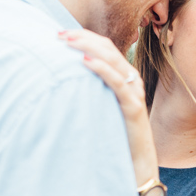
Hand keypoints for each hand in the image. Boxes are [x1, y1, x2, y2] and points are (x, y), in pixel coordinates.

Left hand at [58, 29, 158, 185]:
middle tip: (59, 34)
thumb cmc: (115, 135)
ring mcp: (134, 92)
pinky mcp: (133, 107)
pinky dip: (101, 69)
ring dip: (89, 47)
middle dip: (82, 37)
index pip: (104, 47)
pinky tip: (84, 62)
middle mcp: (131, 80)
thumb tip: (64, 80)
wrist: (136, 162)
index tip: (59, 34)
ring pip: (113, 60)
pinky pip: (118, 83)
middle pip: (107, 48)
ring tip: (68, 43)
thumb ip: (90, 91)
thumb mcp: (100, 107)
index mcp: (124, 77)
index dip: (83, 36)